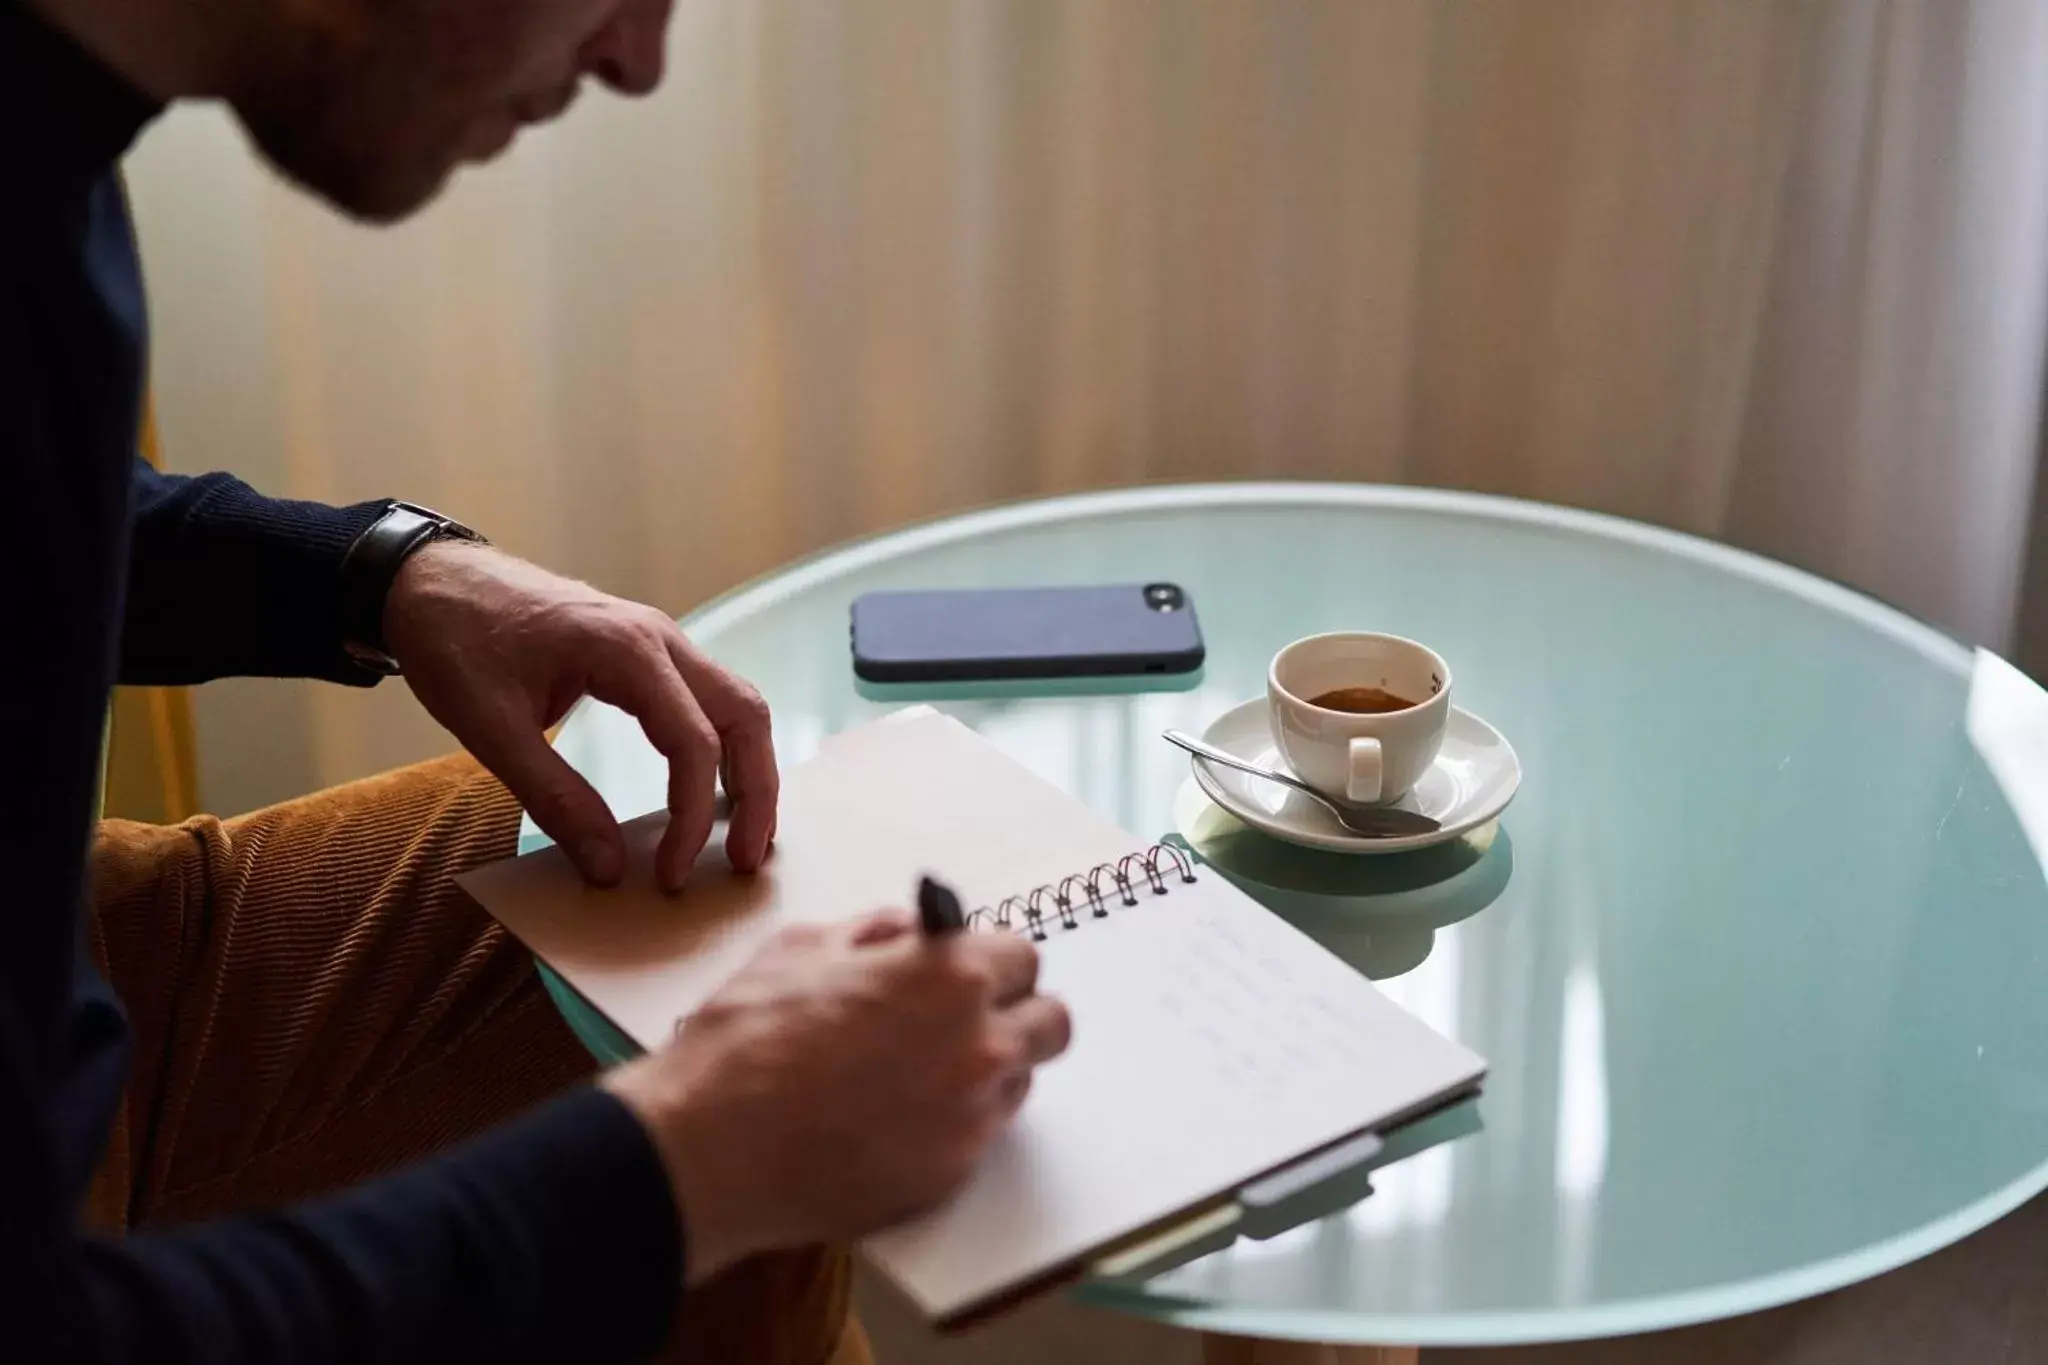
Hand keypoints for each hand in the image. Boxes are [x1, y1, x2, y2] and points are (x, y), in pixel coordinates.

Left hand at [383, 543, 776, 889]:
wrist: (430, 580)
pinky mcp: (646, 651)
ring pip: (737, 704)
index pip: (694, 741)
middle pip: (744, 715)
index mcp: (626, 649)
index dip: (692, 817)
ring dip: (749, 769)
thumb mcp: (491, 730)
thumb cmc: (455, 642)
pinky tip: (712, 790)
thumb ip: (554, 798)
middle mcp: (659, 638)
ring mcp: (658, 639)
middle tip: (742, 862)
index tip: (669, 875)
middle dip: (755, 792)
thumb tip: (609, 868)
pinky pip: (708, 699)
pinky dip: (724, 747)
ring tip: (741, 835)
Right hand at [602, 912, 1071, 1280]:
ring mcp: (970, 1118)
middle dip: (1014, 1014)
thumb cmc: (745, 1041)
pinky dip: (951, 1123)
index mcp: (949, 977)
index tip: (963, 972)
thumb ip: (872, 933)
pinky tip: (893, 1119)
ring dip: (986, 1071)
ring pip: (1017, 1082)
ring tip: (918, 1073)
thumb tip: (906, 932)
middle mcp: (978, 1046)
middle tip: (961, 1021)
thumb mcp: (800, 949)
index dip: (988, 962)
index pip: (1023, 957)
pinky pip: (977, 1137)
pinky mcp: (949, 1176)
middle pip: (1049, 1024)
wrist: (708, 1148)